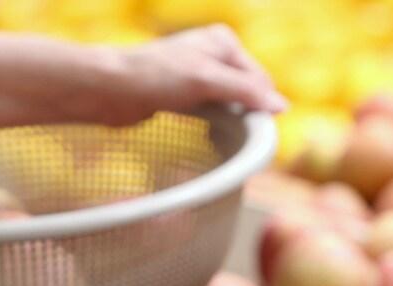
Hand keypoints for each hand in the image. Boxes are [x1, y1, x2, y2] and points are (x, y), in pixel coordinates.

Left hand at [100, 26, 286, 125]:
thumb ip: (244, 91)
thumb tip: (283, 107)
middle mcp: (215, 54)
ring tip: (225, 137)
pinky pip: (214, 111)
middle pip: (248, 92)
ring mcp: (200, 74)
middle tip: (238, 137)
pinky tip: (212, 136)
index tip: (257, 133)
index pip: (261, 79)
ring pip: (232, 103)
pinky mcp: (186, 94)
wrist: (109, 90)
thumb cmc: (154, 77)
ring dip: (233, 122)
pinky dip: (218, 124)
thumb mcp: (205, 79)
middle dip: (247, 114)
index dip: (261, 106)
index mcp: (224, 41)